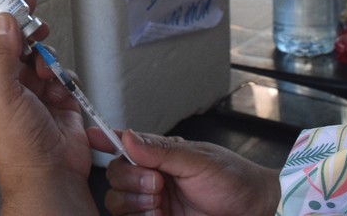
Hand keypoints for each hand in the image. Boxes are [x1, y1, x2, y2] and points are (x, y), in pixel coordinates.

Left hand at [0, 0, 95, 214]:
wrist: (49, 177)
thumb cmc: (18, 148)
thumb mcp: (3, 94)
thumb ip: (4, 55)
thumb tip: (3, 22)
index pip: (0, 42)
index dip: (9, 18)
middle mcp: (15, 88)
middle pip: (24, 47)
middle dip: (33, 35)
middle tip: (40, 24)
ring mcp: (39, 96)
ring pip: (47, 60)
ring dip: (50, 62)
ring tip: (48, 73)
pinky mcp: (62, 104)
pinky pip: (67, 79)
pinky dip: (67, 80)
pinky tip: (62, 92)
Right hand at [97, 130, 279, 215]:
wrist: (255, 211)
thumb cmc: (235, 181)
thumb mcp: (199, 160)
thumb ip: (161, 151)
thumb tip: (128, 137)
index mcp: (160, 156)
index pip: (123, 144)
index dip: (103, 140)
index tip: (91, 138)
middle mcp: (152, 178)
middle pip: (114, 176)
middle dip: (129, 179)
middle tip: (156, 183)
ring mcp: (153, 204)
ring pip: (117, 202)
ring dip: (133, 202)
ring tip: (160, 203)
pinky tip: (159, 215)